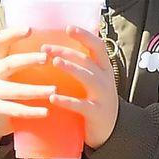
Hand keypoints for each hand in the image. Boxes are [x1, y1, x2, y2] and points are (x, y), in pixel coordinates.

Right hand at [0, 26, 66, 143]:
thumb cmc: (7, 84)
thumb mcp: (9, 68)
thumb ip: (23, 55)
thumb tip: (52, 39)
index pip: (0, 40)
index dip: (13, 33)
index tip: (30, 29)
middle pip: (9, 64)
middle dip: (28, 60)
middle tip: (46, 58)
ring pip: (15, 90)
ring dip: (35, 90)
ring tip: (54, 89)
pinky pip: (15, 110)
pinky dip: (31, 112)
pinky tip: (46, 112)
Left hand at [39, 28, 119, 148]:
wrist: (112, 131)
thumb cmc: (96, 101)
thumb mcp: (95, 81)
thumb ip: (84, 66)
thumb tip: (62, 47)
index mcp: (104, 69)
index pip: (98, 46)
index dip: (85, 35)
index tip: (68, 27)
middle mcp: (105, 79)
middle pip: (87, 60)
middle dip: (67, 51)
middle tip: (46, 48)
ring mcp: (102, 96)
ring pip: (88, 78)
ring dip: (71, 68)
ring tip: (55, 62)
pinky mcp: (96, 113)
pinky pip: (81, 105)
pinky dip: (67, 101)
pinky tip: (53, 98)